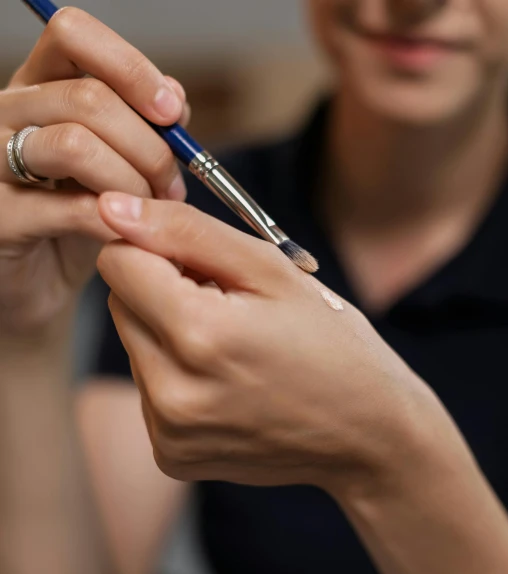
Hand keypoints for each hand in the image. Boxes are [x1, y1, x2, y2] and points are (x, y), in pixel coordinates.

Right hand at [0, 7, 187, 337]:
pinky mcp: (0, 217)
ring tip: (152, 212)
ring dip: (132, 181)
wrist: (33, 286)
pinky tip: (130, 235)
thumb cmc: (74, 222)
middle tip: (172, 187)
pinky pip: (70, 208)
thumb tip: (174, 99)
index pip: (73, 36)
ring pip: (74, 144)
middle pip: (88, 97)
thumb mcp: (113, 166)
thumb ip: (142, 127)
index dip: (130, 67)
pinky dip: (115, 222)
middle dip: (150, 146)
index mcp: (37, 88)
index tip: (171, 112)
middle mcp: (8, 114)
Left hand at [96, 192, 436, 492]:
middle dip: (163, 292)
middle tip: (230, 309)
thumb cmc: (331, 344)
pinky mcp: (171, 457)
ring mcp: (170, 433)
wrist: (367, 436)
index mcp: (199, 334)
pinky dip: (177, 379)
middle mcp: (173, 393)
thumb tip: (113, 207)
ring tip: (235, 351)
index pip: (118, 262)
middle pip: (120, 305)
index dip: (159, 251)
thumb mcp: (272, 270)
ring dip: (170, 336)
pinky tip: (227, 386)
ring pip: (133, 348)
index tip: (205, 266)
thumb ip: (187, 231)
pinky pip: (149, 392)